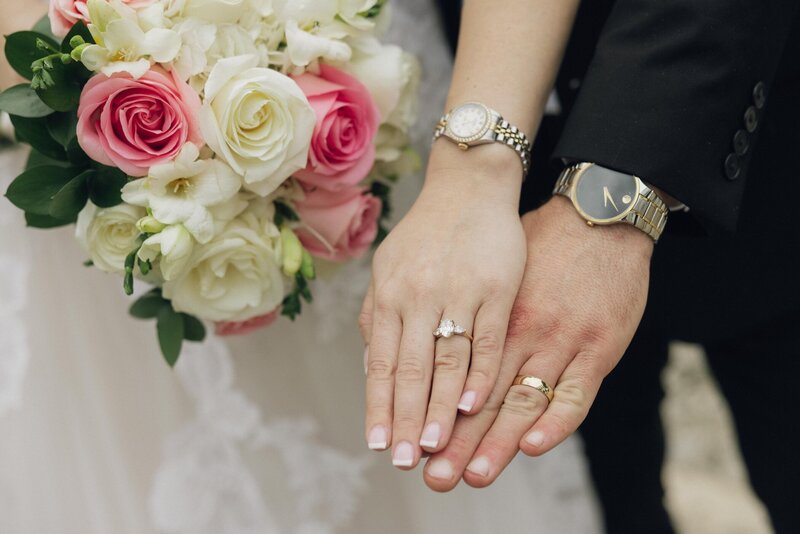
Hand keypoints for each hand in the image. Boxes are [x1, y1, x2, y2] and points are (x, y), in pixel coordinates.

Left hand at [360, 143, 525, 468]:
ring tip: (436, 444)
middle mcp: (417, 296)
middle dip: (407, 419)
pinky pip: (487, 337)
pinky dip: (481, 372)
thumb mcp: (389, 269)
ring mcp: (457, 291)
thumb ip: (379, 317)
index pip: (383, 363)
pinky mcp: (496, 287)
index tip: (379, 443)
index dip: (381, 406)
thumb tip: (373, 369)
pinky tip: (475, 403)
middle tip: (405, 459)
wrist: (468, 189)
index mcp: (389, 295)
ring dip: (441, 406)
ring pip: (447, 359)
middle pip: (412, 369)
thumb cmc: (426, 235)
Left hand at [421, 196, 652, 489]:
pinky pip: (575, 392)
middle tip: (434, 476)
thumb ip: (461, 308)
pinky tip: (534, 445)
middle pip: (479, 395)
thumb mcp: (490, 270)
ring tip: (474, 474)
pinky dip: (554, 421)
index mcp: (486, 313)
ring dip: (496, 440)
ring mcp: (558, 340)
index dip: (427, 411)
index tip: (406, 444)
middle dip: (455, 439)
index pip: (449, 373)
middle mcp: (517, 331)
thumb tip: (424, 334)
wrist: (597, 216)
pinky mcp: (597, 346)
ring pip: (521, 398)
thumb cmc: (537, 243)